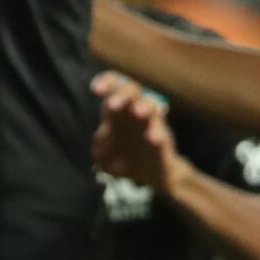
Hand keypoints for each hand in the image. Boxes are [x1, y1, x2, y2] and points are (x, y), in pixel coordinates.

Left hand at [90, 70, 185, 193]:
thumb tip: (102, 138)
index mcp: (116, 109)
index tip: (96, 89)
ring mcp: (151, 122)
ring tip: (138, 113)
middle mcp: (135, 110)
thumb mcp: (104, 158)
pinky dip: (158, 133)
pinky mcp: (164, 138)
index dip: (105, 83)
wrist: (149, 176)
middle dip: (122, 94)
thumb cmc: (122, 159)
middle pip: (132, 90)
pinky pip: (163, 131)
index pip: (113, 86)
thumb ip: (99, 147)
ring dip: (145, 106)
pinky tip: (153, 138)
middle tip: (112, 105)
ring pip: (151, 104)